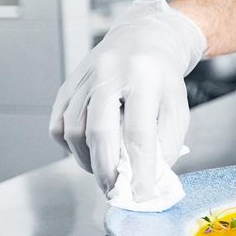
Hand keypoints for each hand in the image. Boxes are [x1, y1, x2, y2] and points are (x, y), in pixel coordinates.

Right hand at [49, 0, 205, 198]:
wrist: (144, 40)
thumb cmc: (162, 78)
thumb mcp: (177, 106)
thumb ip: (166, 143)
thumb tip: (148, 179)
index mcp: (144, 76)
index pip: (139, 131)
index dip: (139, 168)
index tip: (141, 195)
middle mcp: (110, 73)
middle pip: (99, 130)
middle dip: (106, 169)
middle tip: (114, 192)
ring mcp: (84, 77)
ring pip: (75, 130)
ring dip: (88, 160)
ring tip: (106, 171)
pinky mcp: (67, 85)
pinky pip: (59, 125)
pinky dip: (71, 146)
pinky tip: (89, 151)